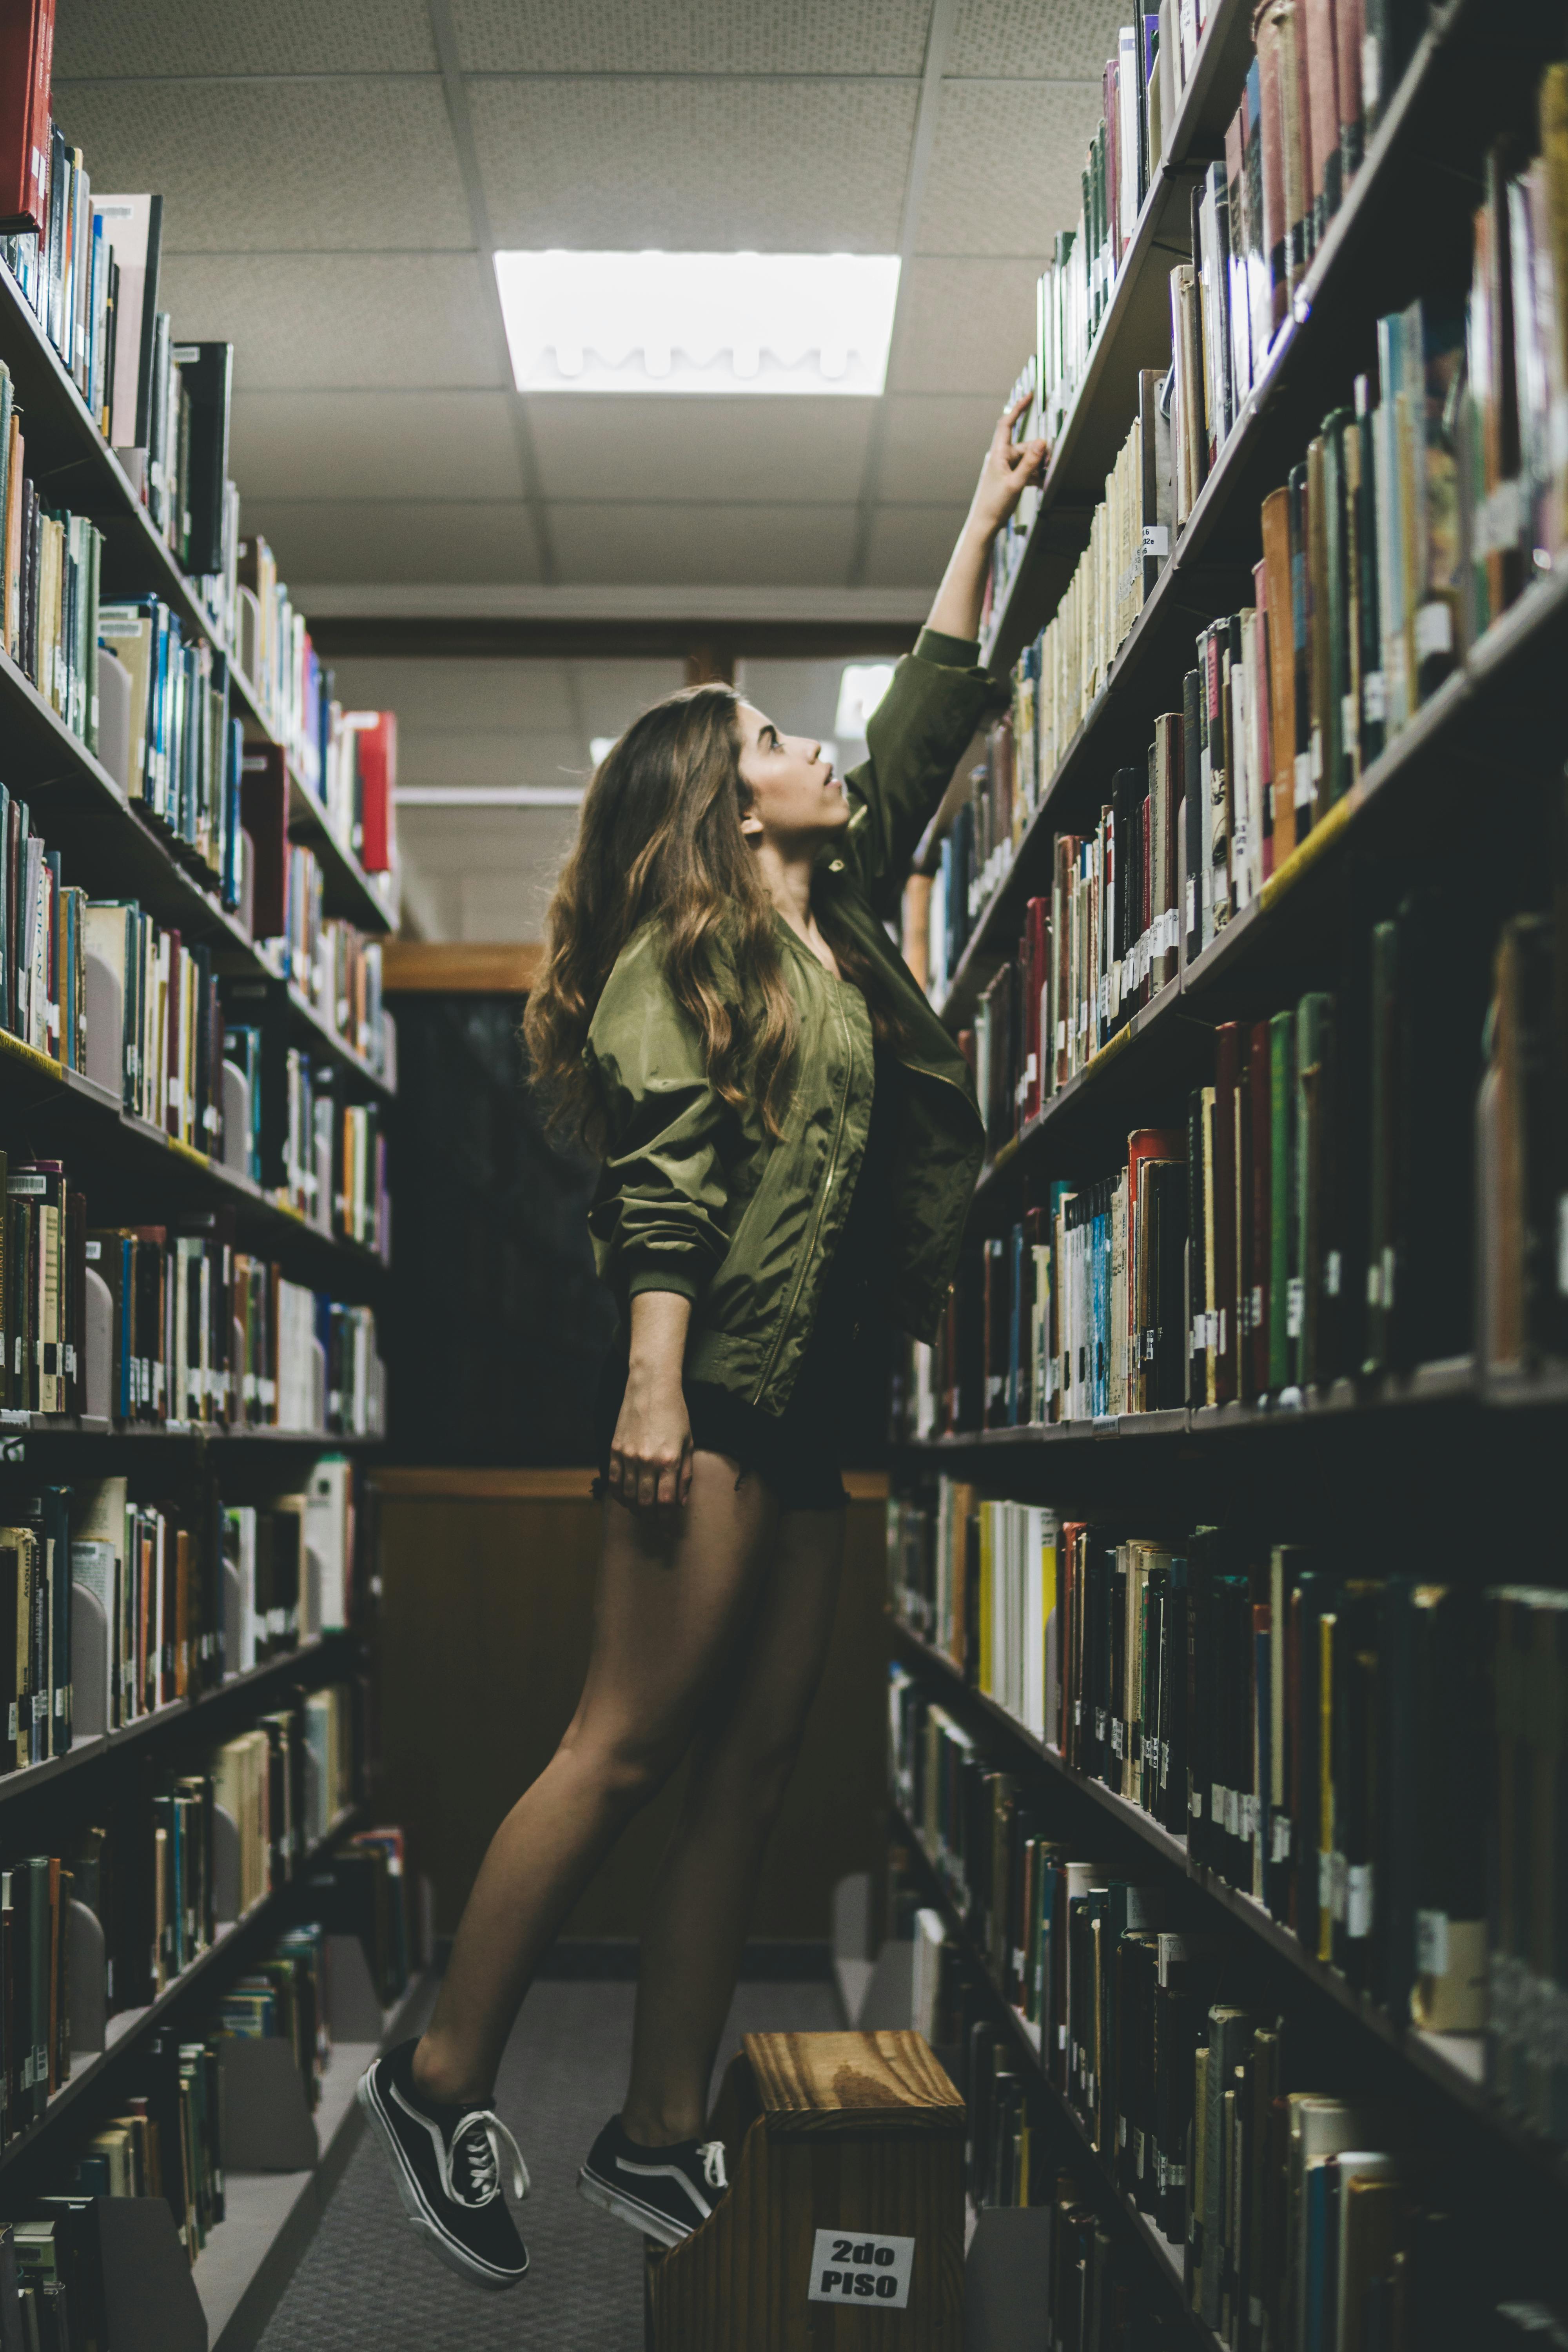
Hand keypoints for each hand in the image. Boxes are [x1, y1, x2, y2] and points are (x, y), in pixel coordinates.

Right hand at [607, 1361, 692, 1513]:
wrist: (650, 1387)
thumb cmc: (675, 1414)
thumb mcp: (688, 1444)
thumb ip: (685, 1475)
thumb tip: (680, 1503)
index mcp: (669, 1460)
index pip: (667, 1502)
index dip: (668, 1521)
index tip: (669, 1530)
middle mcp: (647, 1461)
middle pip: (646, 1504)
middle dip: (653, 1521)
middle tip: (657, 1528)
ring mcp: (628, 1456)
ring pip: (629, 1496)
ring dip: (637, 1510)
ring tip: (645, 1515)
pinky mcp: (614, 1450)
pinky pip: (614, 1481)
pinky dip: (620, 1496)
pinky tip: (627, 1500)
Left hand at [966, 390, 1049, 539]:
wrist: (985, 524)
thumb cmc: (995, 505)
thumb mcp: (1016, 483)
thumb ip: (1030, 463)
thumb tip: (1042, 443)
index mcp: (999, 454)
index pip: (1008, 424)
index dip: (1018, 408)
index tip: (1029, 396)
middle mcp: (1002, 458)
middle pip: (1025, 446)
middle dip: (1039, 453)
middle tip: (1049, 464)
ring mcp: (1006, 468)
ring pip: (1028, 459)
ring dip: (1038, 467)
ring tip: (1043, 479)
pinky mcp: (1010, 477)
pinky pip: (1026, 470)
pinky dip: (1034, 475)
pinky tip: (1040, 484)